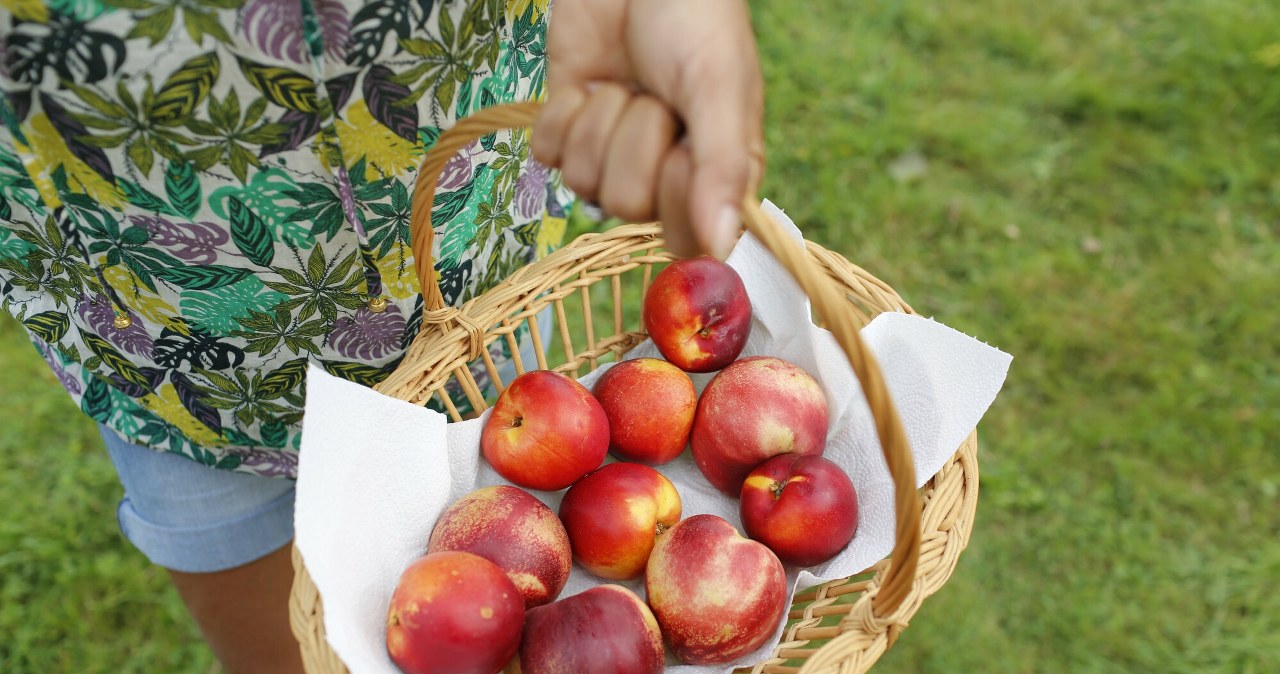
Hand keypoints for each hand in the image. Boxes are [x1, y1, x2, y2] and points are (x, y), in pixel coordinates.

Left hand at [532, 0, 763, 259]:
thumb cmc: (695, 19)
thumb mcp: (720, 86)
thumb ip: (722, 168)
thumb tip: (721, 248)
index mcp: (715, 174)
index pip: (687, 237)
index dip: (677, 195)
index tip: (684, 146)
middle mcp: (664, 175)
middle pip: (628, 206)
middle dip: (636, 140)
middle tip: (655, 97)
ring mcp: (611, 155)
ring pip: (583, 181)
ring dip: (602, 120)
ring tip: (626, 82)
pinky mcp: (567, 131)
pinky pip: (549, 155)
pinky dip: (565, 113)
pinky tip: (589, 82)